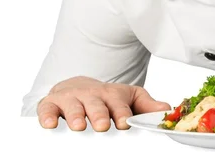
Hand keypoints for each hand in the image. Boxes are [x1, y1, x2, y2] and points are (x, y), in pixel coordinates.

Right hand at [37, 76, 170, 131]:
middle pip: (96, 105)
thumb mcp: (129, 98)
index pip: (119, 104)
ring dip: (76, 117)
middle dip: (100, 115)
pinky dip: (48, 116)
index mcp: (113, 95)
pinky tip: (50, 125)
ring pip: (73, 107)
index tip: (126, 122)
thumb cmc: (107, 98)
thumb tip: (167, 110)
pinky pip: (47, 109)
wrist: (78, 86)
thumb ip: (146, 105)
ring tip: (79, 127)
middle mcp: (92, 95)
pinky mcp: (52, 103)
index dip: (123, 113)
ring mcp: (72, 98)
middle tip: (103, 126)